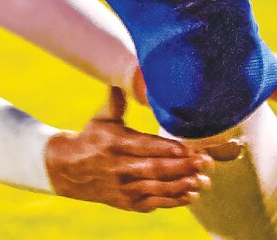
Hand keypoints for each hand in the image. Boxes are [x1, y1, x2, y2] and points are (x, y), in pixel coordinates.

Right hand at [45, 86, 214, 212]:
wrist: (69, 170)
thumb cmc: (92, 137)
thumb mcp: (102, 117)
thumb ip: (117, 99)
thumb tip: (132, 73)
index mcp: (115, 143)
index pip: (145, 146)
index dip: (167, 149)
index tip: (189, 148)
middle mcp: (120, 168)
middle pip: (155, 168)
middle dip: (183, 167)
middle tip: (207, 163)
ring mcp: (124, 188)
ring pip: (157, 188)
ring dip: (183, 185)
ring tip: (204, 181)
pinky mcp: (127, 202)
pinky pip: (154, 202)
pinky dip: (173, 201)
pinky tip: (191, 195)